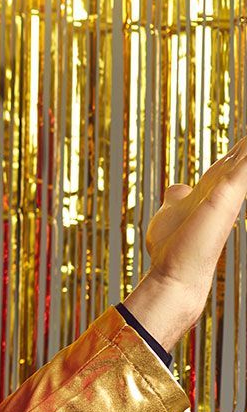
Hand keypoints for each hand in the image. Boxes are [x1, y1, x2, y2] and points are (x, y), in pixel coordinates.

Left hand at [127, 137, 246, 352]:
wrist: (176, 272)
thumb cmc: (172, 248)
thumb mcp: (172, 211)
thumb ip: (178, 197)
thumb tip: (179, 187)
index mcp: (211, 191)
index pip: (230, 162)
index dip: (238, 149)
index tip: (245, 139)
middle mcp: (223, 190)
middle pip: (242, 157)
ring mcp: (227, 192)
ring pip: (246, 159)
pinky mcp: (226, 195)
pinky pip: (244, 166)